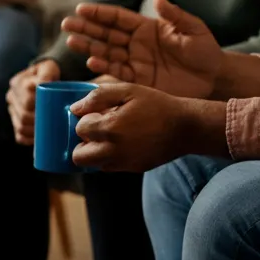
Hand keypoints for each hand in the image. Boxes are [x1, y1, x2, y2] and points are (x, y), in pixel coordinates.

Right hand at [8, 60, 60, 144]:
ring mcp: (12, 110)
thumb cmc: (50, 73)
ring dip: (35, 132)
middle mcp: (12, 97)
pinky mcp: (15, 122)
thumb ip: (47, 73)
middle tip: (56, 123)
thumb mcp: (49, 68)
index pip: (28, 100)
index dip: (40, 108)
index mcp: (17, 83)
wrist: (47, 78)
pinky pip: (19, 135)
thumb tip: (43, 84)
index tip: (54, 110)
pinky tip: (39, 139)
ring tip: (49, 131)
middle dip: (39, 121)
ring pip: (21, 126)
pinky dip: (29, 139)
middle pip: (24, 115)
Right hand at [63, 0, 221, 98]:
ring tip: (71, 42)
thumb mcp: (193, 30)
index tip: (81, 9)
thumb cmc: (205, 51)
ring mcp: (136, 62)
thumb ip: (175, 15)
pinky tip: (91, 61)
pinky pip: (117, 73)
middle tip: (66, 24)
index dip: (100, 13)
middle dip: (86, 29)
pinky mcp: (138, 80)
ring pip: (106, 52)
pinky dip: (104, 67)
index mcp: (147, 27)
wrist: (213, 79)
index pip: (118, 18)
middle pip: (106, 34)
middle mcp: (136, 44)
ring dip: (88, 47)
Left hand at [69, 82, 220, 170]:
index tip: (96, 113)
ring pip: (93, 165)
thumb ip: (98, 96)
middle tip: (95, 130)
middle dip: (81, 143)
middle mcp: (114, 150)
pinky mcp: (133, 169)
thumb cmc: (156, 105)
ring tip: (108, 137)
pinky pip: (110, 167)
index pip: (80, 129)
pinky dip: (108, 157)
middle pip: (79, 157)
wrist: (184, 127)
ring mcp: (124, 163)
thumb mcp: (128, 90)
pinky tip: (121, 143)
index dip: (85, 119)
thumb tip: (75, 108)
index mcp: (111, 128)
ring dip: (94, 152)